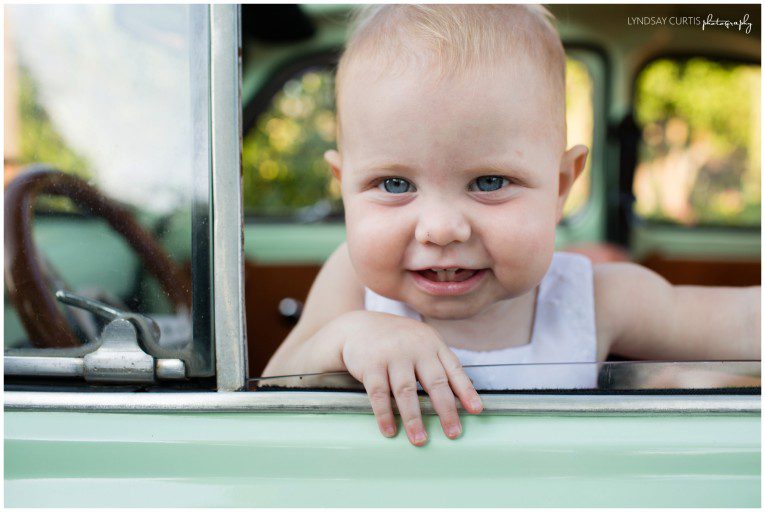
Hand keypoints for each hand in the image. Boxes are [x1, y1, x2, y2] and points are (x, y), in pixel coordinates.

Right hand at [338, 311, 482, 445]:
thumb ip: (438, 364)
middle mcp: (416, 348)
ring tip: (420, 439)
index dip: (466, 391)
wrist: (359, 326)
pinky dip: (385, 414)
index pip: (454, 369)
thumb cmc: (396, 340)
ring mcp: (393, 355)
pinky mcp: (371, 364)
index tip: (476, 410)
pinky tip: (390, 429)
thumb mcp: (421, 343)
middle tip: (453, 433)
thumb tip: (458, 399)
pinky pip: (379, 393)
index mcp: (432, 344)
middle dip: (446, 410)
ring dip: (414, 418)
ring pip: (406, 391)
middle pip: (434, 382)